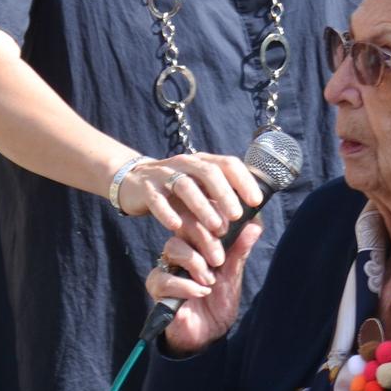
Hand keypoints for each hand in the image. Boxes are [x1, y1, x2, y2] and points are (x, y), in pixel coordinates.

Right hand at [119, 152, 261, 247]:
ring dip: (202, 207)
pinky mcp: (146, 188)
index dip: (244, 181)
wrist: (134, 184)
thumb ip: (222, 203)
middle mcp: (185, 163)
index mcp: (203, 162)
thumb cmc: (176, 193)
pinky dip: (166, 212)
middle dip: (225, 194)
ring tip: (215, 228)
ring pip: (185, 186)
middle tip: (237, 217)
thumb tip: (255, 223)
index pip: (228, 164)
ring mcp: (164, 174)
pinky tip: (175, 227)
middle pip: (208, 172)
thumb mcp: (200, 192)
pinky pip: (157, 199)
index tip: (256, 201)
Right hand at [149, 219, 262, 355]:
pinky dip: (186, 285)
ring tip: (210, 281)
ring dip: (196, 262)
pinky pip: (164, 278)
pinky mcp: (157, 287)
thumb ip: (241, 249)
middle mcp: (180, 249)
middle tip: (220, 259)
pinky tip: (201, 292)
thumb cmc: (219, 300)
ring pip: (173, 247)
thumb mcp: (233, 273)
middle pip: (184, 224)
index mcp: (197, 241)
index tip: (229, 229)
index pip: (200, 215)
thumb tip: (255, 223)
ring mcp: (166, 266)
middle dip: (206, 239)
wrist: (208, 334)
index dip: (213, 217)